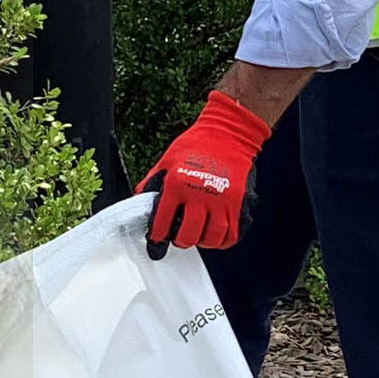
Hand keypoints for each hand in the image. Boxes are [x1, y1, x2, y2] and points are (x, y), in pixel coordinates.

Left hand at [141, 90, 270, 258]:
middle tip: (178, 238)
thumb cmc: (195, 146)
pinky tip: (214, 236)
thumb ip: (152, 184)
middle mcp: (199, 195)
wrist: (227, 135)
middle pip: (188, 235)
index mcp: (176, 186)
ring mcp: (221, 201)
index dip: (157, 235)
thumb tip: (140, 202)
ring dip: (201, 242)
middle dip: (180, 241)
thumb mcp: (166, 163)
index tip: (156, 240)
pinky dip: (222, 241)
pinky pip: (231, 233)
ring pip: (211, 238)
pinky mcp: (238, 203)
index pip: (162, 221)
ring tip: (196, 236)